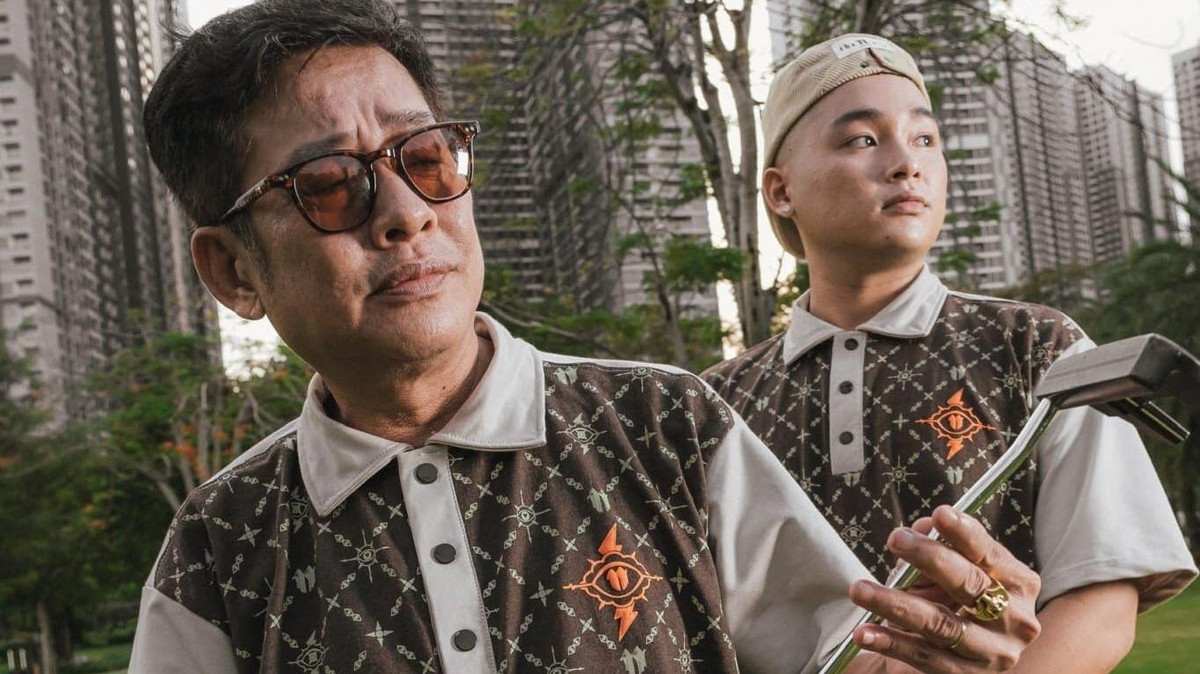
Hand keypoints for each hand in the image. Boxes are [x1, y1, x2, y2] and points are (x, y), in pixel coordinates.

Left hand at [847, 506, 1041, 671]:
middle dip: (930, 558)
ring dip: (895, 604)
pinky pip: (924, 656)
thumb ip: (941, 549)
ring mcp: (993, 653)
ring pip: (940, 624)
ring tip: (860, 589)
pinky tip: (865, 632)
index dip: (966, 534)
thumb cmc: (957, 602)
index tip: (940, 514)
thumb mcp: (954, 574)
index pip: (991, 554)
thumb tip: (923, 527)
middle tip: (895, 539)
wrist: (962, 657)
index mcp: (1019, 585)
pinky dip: (890, 642)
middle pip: (970, 586)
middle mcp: (1015, 620)